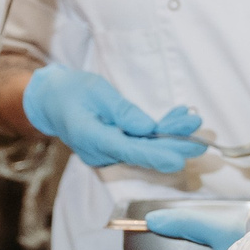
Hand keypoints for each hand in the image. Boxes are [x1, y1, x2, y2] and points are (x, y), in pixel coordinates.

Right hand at [22, 66, 204, 173]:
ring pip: (143, 148)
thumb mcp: (97, 91)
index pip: (127, 149)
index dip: (155, 154)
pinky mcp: (113, 148)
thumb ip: (123, 111)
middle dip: (172, 146)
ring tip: (193, 123)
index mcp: (90, 138)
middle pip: (140, 152)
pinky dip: (157, 133)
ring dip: (169, 136)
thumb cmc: (70, 91)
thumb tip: (149, 127)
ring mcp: (106, 153)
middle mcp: (100, 152)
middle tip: (200, 143)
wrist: (50, 100)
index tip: (178, 158)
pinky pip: (138, 144)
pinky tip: (177, 121)